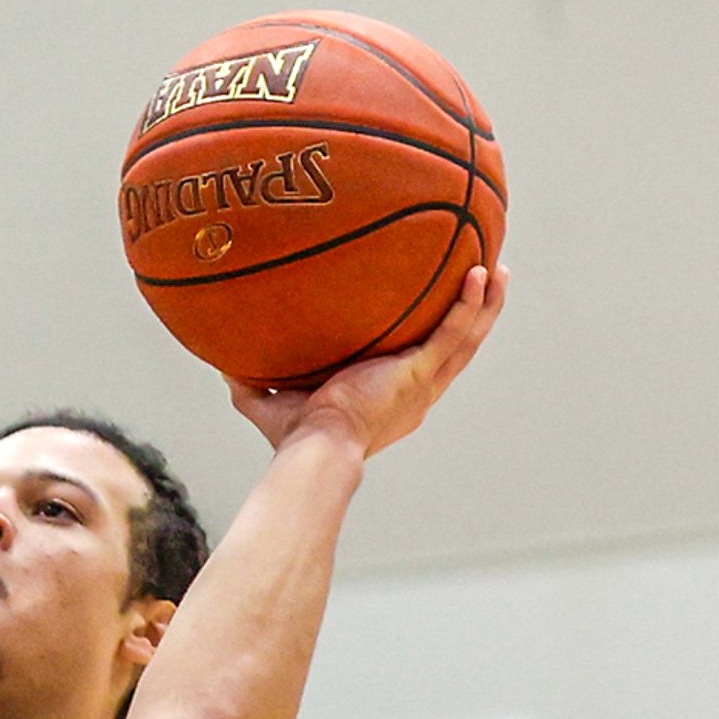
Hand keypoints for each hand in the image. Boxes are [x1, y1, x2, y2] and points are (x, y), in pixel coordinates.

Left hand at [229, 266, 507, 457]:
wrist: (315, 449)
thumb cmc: (298, 438)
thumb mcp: (274, 403)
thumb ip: (253, 382)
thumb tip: (221, 361)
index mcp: (396, 398)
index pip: (427, 361)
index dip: (442, 336)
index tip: (446, 310)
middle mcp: (419, 392)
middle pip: (460, 346)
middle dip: (477, 313)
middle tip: (489, 278)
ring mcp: (424, 384)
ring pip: (468, 338)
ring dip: (485, 303)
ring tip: (497, 269)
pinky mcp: (420, 374)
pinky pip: (454, 333)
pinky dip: (469, 305)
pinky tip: (478, 276)